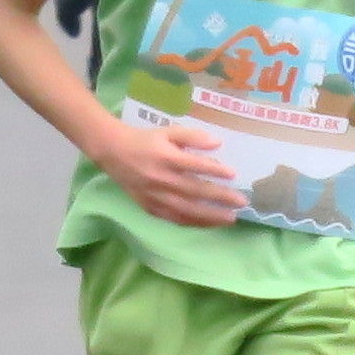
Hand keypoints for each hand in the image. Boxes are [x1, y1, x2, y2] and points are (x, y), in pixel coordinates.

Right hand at [90, 114, 245, 227]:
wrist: (113, 152)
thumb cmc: (145, 140)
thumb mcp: (168, 132)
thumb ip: (192, 136)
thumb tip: (217, 143)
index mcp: (165, 157)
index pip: (194, 165)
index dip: (214, 170)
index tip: (234, 175)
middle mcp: (160, 178)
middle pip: (194, 191)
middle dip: (219, 198)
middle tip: (241, 202)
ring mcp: (155, 196)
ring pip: (186, 210)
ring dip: (210, 216)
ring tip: (230, 218)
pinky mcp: (150, 207)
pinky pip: (174, 218)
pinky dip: (193, 222)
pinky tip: (209, 223)